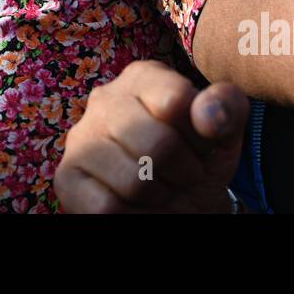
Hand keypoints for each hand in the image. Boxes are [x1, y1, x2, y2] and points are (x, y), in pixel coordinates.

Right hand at [55, 59, 248, 212]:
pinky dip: (135, 216)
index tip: (200, 143)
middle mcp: (105, 99)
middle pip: (158, 145)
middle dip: (184, 171)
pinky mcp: (66, 177)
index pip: (176, 101)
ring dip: (161, 197)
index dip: (199, 135)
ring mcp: (80, 138)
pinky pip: (106, 208)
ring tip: (160, 188)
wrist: (180, 201)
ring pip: (134, 181)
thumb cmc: (198, 160)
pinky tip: (135, 205)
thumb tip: (208, 115)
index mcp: (143, 77)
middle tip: (183, 174)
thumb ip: (227, 107)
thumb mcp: (223, 132)